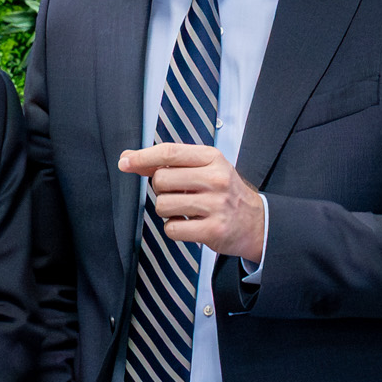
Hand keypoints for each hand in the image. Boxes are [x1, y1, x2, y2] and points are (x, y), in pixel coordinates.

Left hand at [119, 143, 264, 262]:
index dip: (142, 157)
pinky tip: (190, 224)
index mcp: (213, 159)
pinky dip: (174, 228)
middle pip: (161, 180)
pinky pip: (171, 229)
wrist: (255, 222)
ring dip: (166, 211)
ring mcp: (216, 205)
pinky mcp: (213, 229)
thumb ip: (168, 163)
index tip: (125, 162)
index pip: (170, 152)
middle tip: (178, 194)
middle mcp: (216, 179)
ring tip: (186, 210)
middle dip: (160, 189)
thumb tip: (128, 159)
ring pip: (162, 205)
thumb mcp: (203, 169)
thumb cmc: (223, 193)